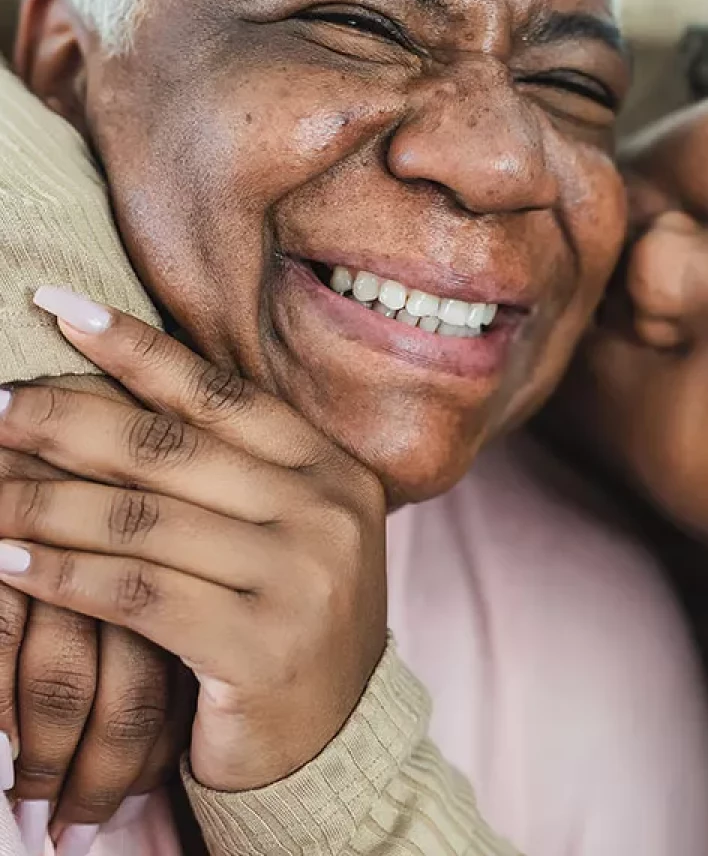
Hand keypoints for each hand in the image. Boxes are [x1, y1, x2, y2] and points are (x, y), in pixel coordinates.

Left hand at [0, 289, 387, 791]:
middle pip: (172, 448)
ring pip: (142, 520)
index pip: (222, 396)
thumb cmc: (291, 618)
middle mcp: (326, 511)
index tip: (59, 308)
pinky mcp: (259, 646)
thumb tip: (113, 401)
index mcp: (335, 470)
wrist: (332, 738)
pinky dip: (59, 572)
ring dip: (41, 500)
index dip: (137, 349)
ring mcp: (301, 577)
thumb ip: (231, 471)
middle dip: (67, 418)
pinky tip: (5, 557)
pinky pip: (135, 593)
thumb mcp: (284, 531)